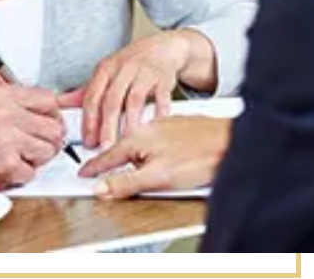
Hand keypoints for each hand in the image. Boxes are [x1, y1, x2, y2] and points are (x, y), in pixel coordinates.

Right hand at [0, 85, 66, 189]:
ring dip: (37, 157)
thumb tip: (40, 109)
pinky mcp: (4, 163)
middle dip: (50, 139)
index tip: (50, 122)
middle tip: (40, 144)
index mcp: (4, 95)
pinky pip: (30, 173)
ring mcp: (8, 138)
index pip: (48, 99)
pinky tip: (8, 167)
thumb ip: (12, 102)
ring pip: (47, 151)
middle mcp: (8, 113)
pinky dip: (22, 174)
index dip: (53, 114)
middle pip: (54, 127)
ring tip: (22, 156)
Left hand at [76, 32, 195, 148]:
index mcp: (105, 69)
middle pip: (111, 101)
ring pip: (134, 100)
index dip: (89, 120)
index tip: (88, 140)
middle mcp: (123, 69)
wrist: (161, 47)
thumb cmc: (131, 63)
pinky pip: (161, 98)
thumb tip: (61, 103)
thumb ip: (86, 91)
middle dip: (107, 127)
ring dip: (129, 124)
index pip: (92, 96)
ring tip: (127, 144)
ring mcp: (143, 73)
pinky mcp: (163, 78)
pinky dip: (158, 115)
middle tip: (105, 148)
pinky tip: (153, 129)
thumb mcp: (106, 72)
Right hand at [78, 116, 230, 198]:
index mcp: (137, 138)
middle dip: (110, 159)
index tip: (84, 174)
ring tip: (130, 168)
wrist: (229, 141)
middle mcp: (148, 127)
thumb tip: (101, 188)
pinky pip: (154, 140)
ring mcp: (163, 126)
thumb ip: (126, 182)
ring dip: (131, 154)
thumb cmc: (199, 157)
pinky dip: (148, 149)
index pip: (108, 155)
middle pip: (121, 147)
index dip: (94, 167)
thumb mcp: (158, 178)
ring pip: (139, 143)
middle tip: (100, 171)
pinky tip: (157, 157)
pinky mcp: (177, 128)